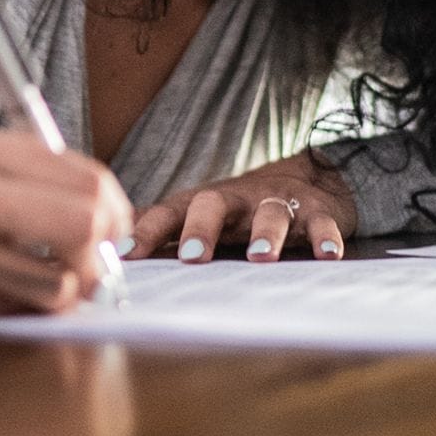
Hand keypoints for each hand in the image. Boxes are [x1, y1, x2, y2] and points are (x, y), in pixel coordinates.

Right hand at [0, 128, 133, 332]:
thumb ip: (25, 169)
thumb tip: (100, 202)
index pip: (83, 177)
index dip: (115, 206)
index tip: (115, 222)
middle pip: (83, 224)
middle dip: (104, 247)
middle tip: (96, 256)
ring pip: (58, 281)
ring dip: (69, 287)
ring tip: (53, 278)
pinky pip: (12, 310)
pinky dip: (22, 305)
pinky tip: (3, 290)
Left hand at [127, 150, 357, 262]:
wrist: (308, 177)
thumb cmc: (241, 209)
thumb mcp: (201, 214)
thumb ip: (162, 231)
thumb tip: (108, 249)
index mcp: (204, 203)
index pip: (167, 213)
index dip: (146, 232)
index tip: (126, 256)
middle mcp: (238, 200)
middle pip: (213, 204)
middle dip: (201, 229)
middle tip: (192, 257)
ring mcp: (277, 203)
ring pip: (270, 213)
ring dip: (266, 235)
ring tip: (261, 259)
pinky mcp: (315, 211)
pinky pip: (320, 223)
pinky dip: (325, 238)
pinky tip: (327, 256)